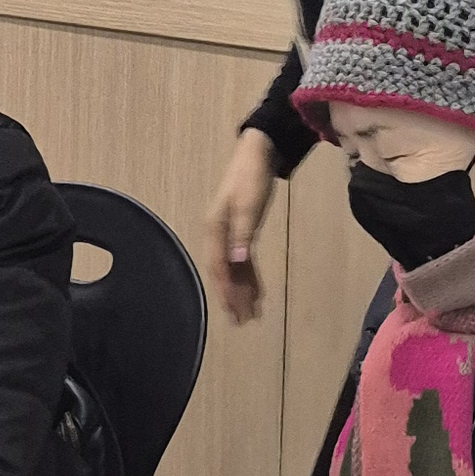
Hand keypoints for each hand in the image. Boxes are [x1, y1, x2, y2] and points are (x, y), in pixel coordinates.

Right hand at [207, 127, 277, 324]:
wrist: (259, 153)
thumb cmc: (252, 177)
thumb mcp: (249, 205)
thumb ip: (243, 235)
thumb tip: (236, 262)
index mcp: (215, 229)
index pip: (218, 267)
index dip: (226, 290)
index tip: (234, 311)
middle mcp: (218, 235)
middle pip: (224, 272)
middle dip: (233, 297)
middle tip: (243, 322)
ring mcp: (229, 234)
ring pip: (234, 269)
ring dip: (243, 291)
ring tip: (251, 314)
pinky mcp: (242, 232)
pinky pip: (243, 261)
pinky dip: (250, 277)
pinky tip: (257, 292)